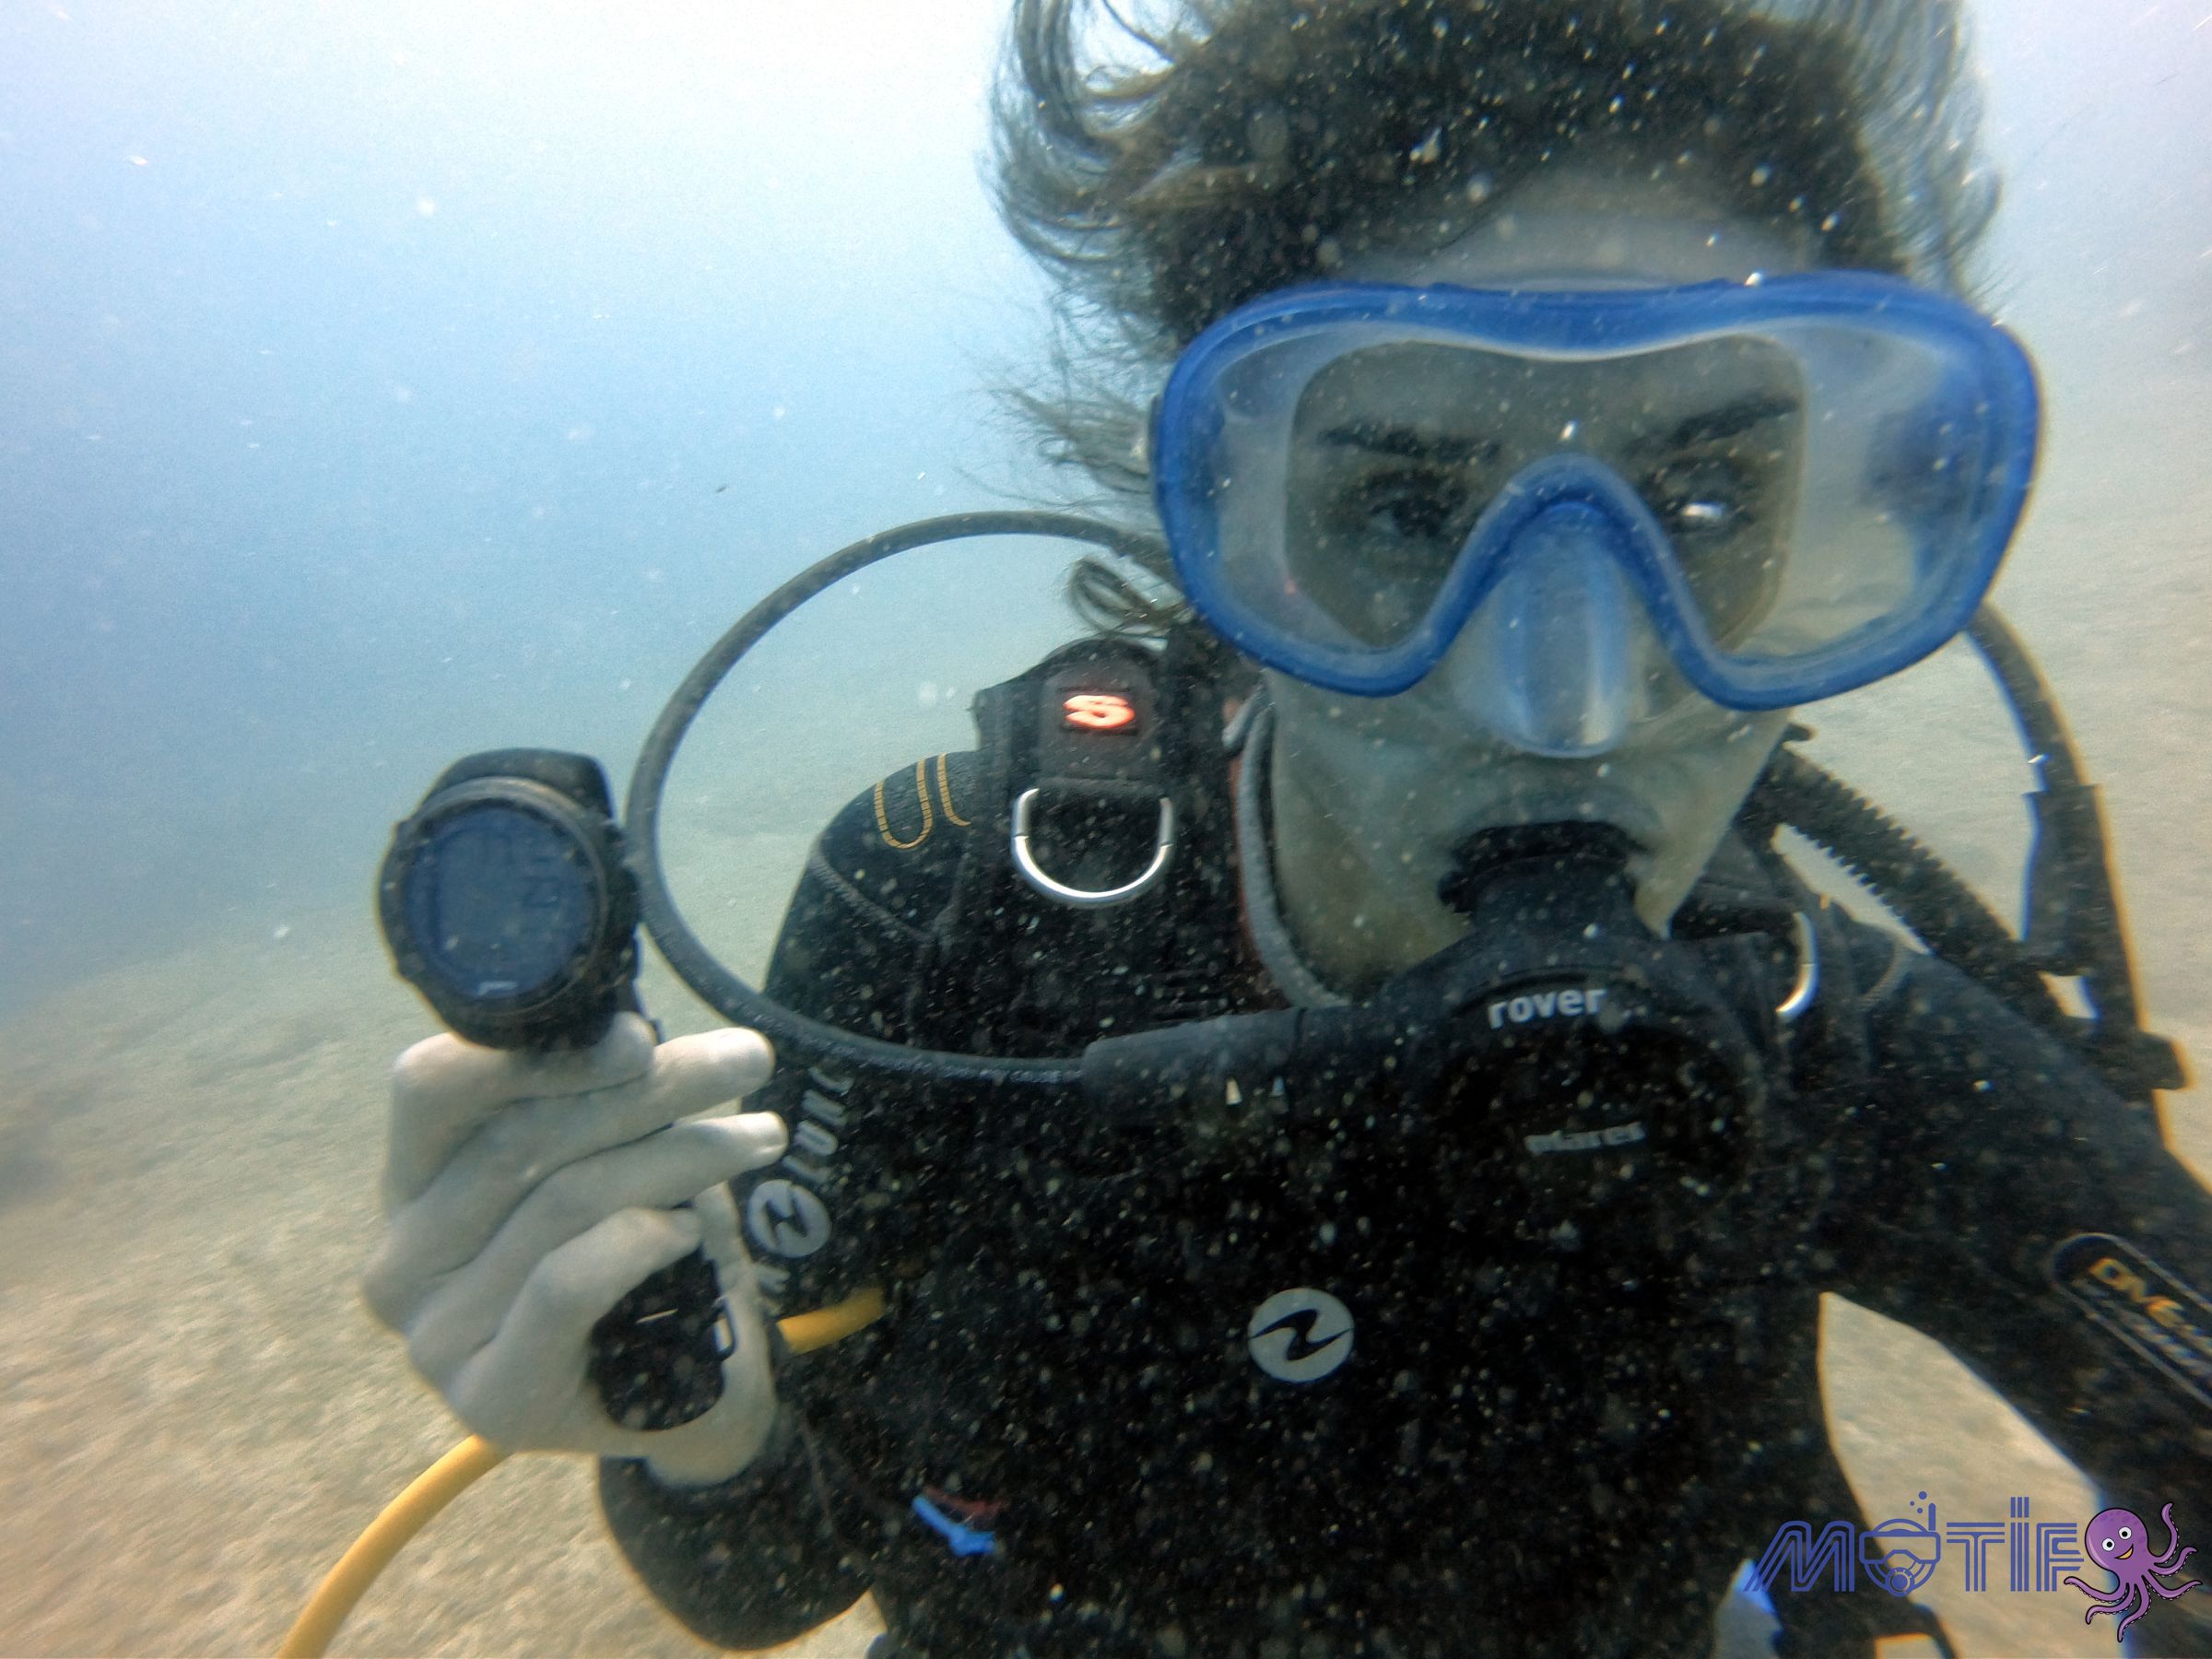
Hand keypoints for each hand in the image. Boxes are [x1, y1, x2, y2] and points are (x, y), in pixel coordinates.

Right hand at [361, 1014, 786, 1485]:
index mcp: (411, 1182)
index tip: (639, 1034)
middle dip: (647, 1088)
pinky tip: (687, 1228)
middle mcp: (401, 1259)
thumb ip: (597, 1100)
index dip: (535, 1054)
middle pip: (517, 1138)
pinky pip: (564, 1284)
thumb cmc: (643, 1257)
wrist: (687, 1398)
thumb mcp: (616, 1157)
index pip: (431, 1089)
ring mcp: (435, 1337)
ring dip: (678, 1155)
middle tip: (742, 1061)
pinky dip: (639, 1241)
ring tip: (758, 1136)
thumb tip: (624, 1030)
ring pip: (561, 1202)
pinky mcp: (490, 1397)